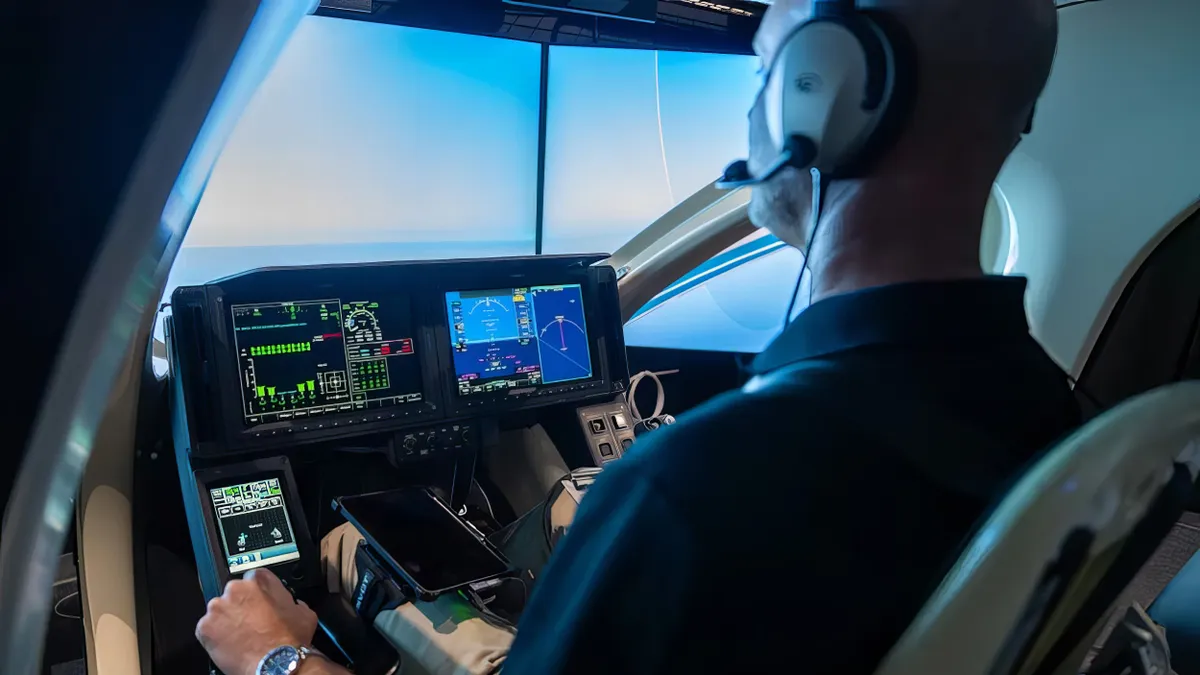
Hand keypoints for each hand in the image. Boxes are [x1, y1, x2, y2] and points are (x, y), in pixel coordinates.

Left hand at [196, 569, 318, 674]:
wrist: (277, 664)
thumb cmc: (290, 640)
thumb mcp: (304, 612)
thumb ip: (293, 602)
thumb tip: (293, 605)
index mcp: (259, 580)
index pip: (253, 578)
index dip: (256, 594)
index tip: (258, 603)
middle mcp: (236, 589)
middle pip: (233, 593)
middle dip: (239, 606)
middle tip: (249, 622)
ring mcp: (218, 607)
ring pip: (218, 611)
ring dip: (226, 621)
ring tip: (239, 636)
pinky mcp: (205, 627)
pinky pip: (206, 629)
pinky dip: (214, 636)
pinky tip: (229, 645)